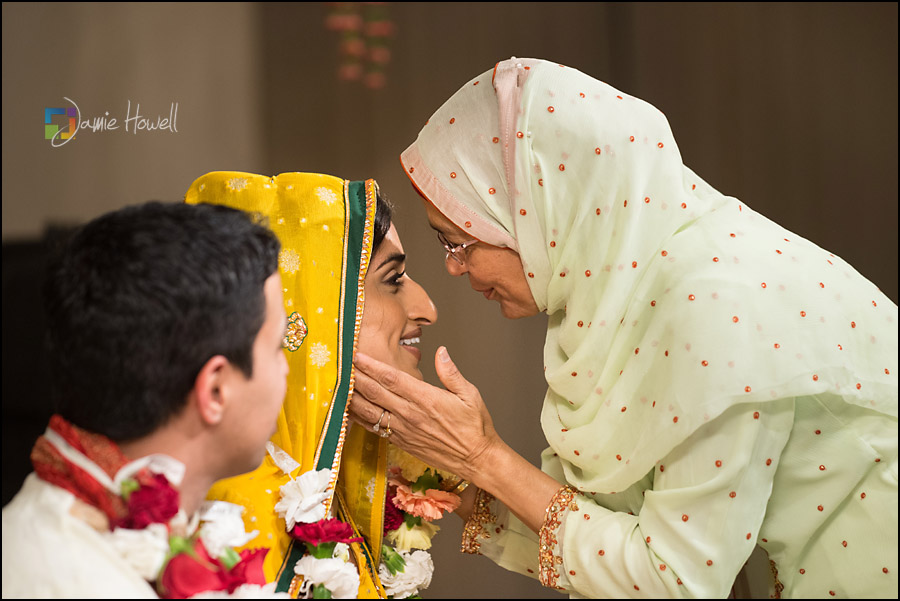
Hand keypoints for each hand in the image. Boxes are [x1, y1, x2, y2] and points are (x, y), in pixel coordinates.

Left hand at [350, 346, 499, 482]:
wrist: (477, 460)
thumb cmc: (476, 427)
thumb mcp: (470, 394)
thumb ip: (451, 373)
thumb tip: (441, 352)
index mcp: (426, 399)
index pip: (392, 379)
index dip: (371, 366)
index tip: (357, 354)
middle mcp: (411, 415)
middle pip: (375, 393)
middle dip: (356, 376)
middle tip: (340, 362)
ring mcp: (403, 430)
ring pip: (369, 412)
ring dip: (352, 397)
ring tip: (338, 383)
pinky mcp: (401, 442)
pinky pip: (374, 428)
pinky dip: (359, 418)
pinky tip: (349, 410)